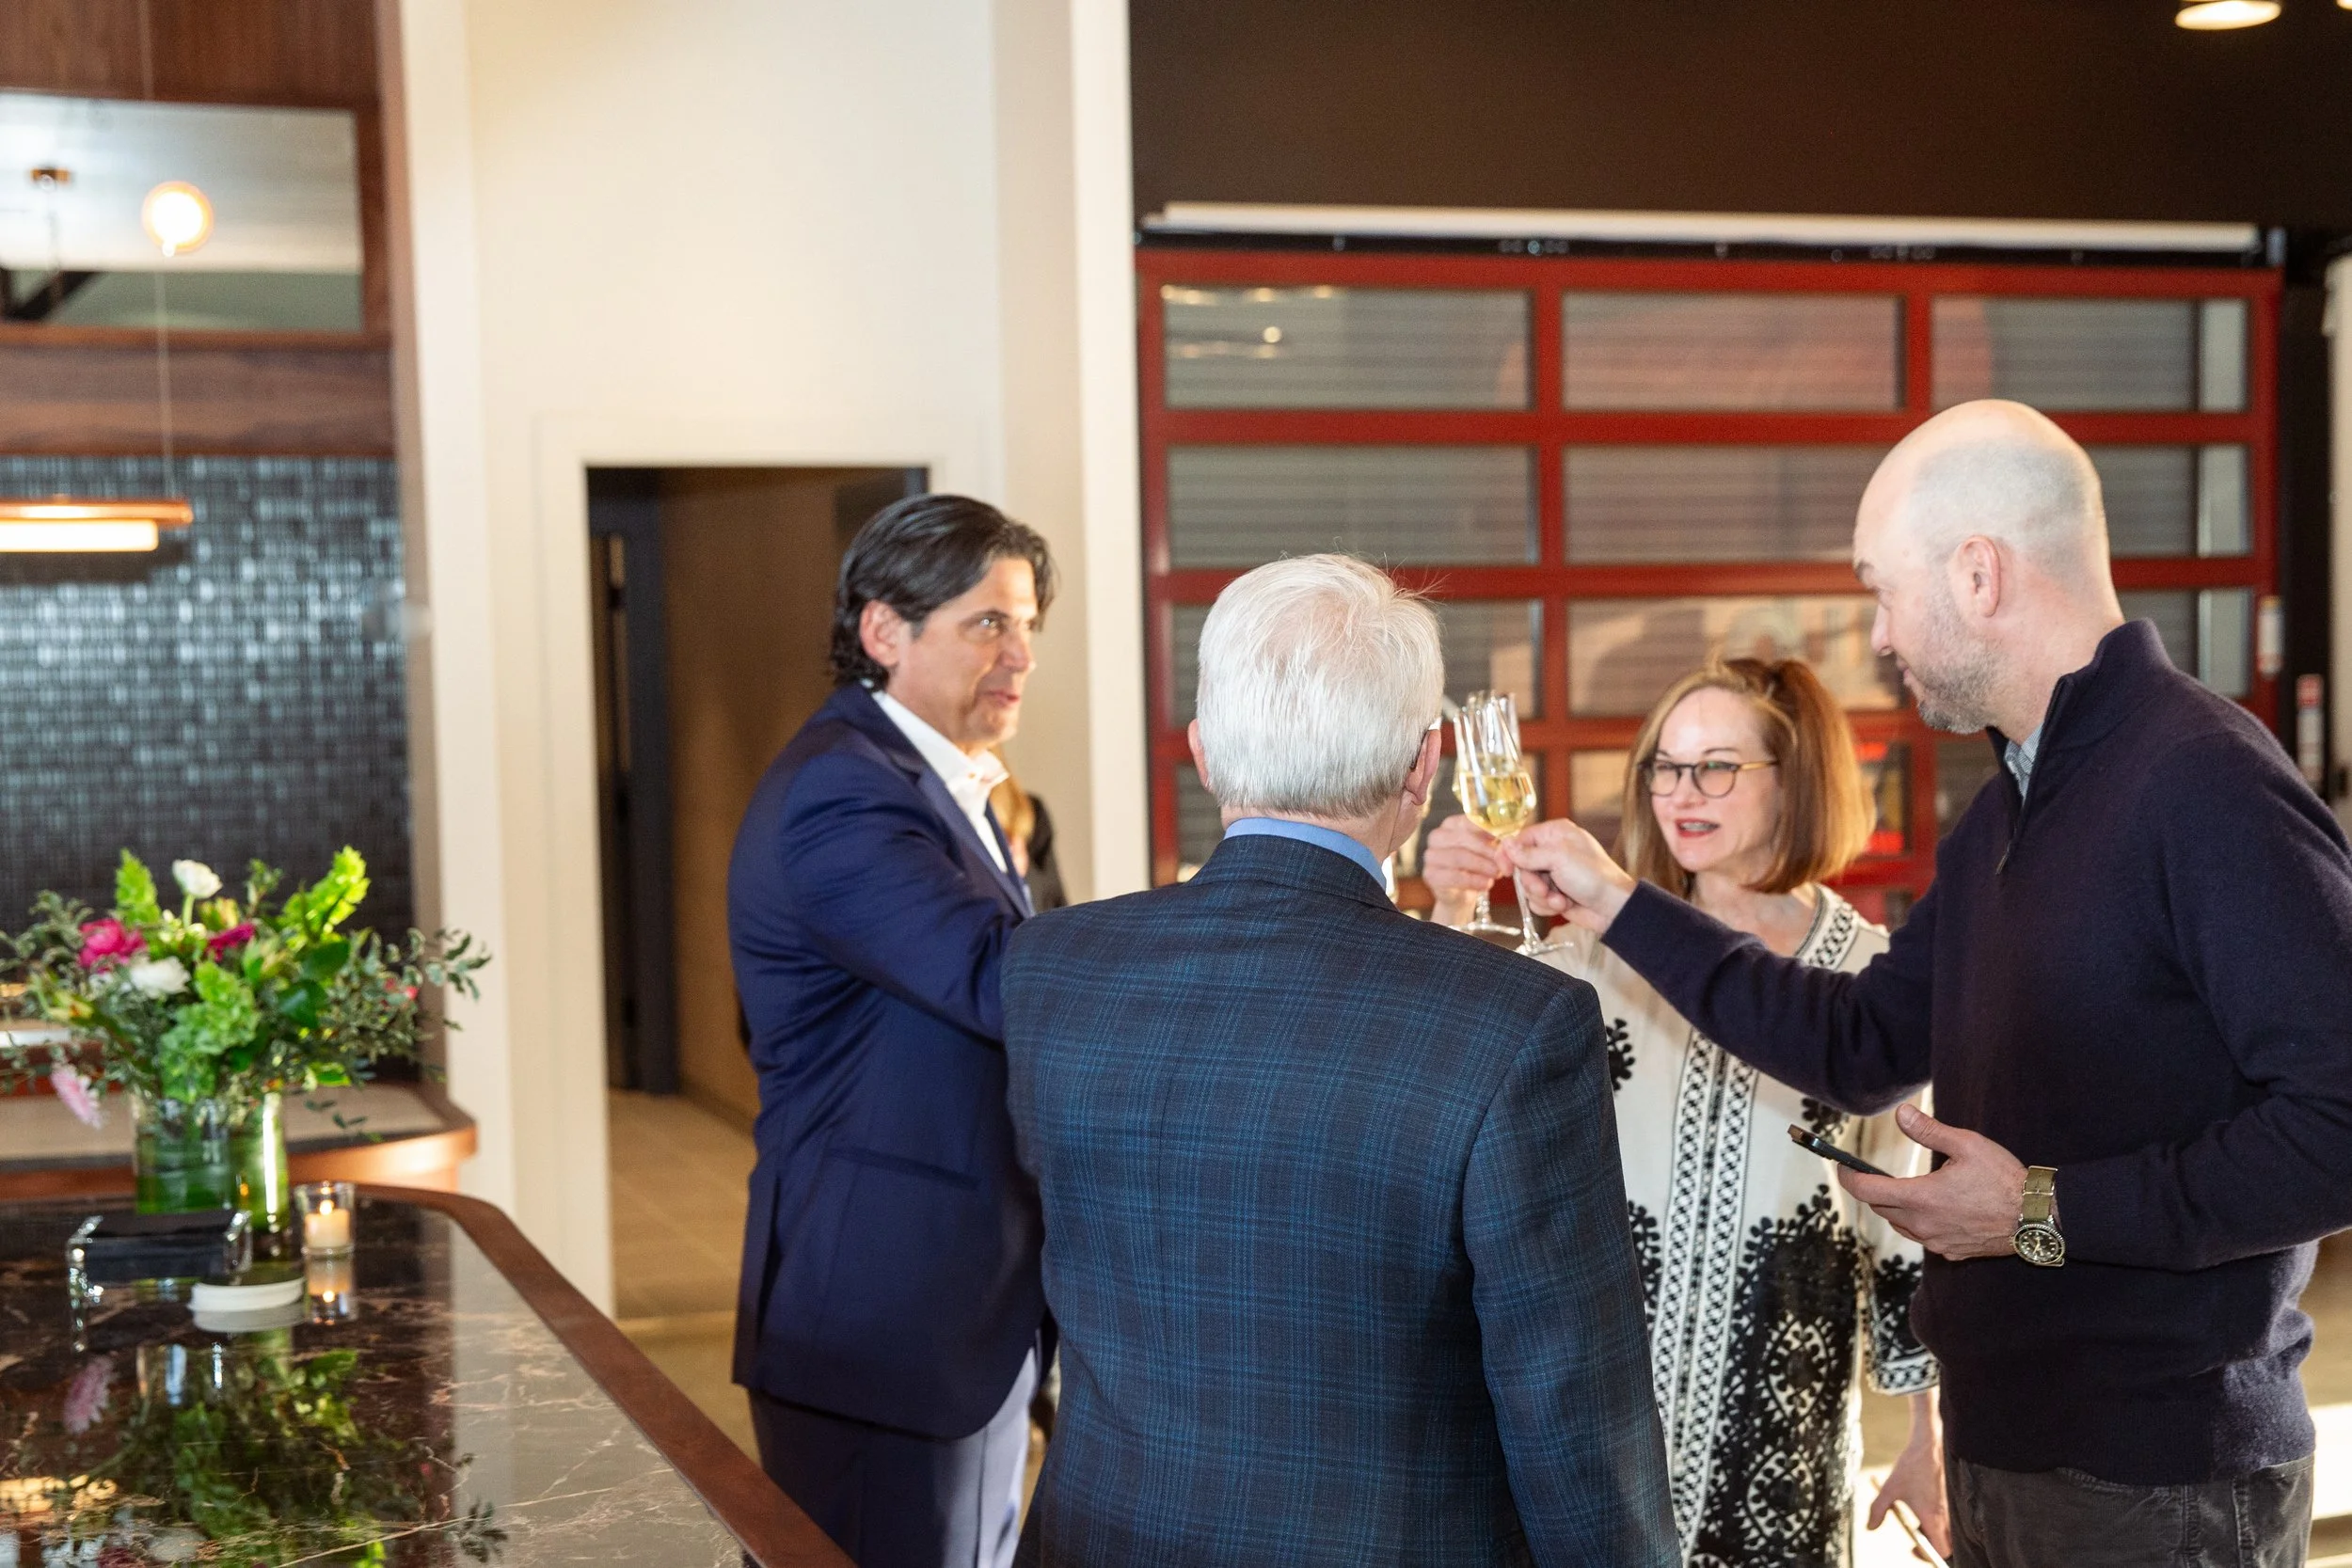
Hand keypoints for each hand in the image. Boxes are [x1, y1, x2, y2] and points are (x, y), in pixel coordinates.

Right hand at [1422, 814, 1509, 927]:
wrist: (1462, 894)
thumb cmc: (1477, 867)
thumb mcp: (1489, 850)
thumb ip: (1498, 844)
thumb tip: (1509, 845)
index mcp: (1451, 824)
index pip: (1469, 821)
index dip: (1489, 830)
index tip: (1506, 841)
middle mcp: (1437, 836)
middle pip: (1464, 838)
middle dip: (1488, 851)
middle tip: (1505, 863)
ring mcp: (1430, 855)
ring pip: (1459, 857)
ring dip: (1482, 866)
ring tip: (1497, 874)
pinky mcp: (1430, 875)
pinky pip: (1454, 876)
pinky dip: (1474, 881)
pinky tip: (1487, 885)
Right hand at [1499, 818, 1637, 932]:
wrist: (1613, 908)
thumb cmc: (1594, 877)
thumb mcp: (1559, 858)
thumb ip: (1529, 853)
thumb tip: (1505, 845)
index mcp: (1555, 833)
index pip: (1520, 840)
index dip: (1510, 855)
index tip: (1505, 870)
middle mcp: (1553, 851)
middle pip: (1521, 865)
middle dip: (1532, 882)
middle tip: (1545, 889)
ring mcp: (1553, 873)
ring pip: (1527, 886)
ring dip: (1542, 896)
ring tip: (1561, 899)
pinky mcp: (1554, 892)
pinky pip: (1536, 900)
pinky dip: (1547, 905)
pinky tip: (1564, 904)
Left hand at [1837, 1102, 2028, 1260]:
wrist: (2038, 1218)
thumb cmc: (2004, 1179)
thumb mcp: (1967, 1145)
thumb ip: (1929, 1131)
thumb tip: (1901, 1114)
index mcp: (1921, 1198)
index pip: (1868, 1191)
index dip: (1849, 1178)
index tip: (1841, 1168)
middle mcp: (1924, 1225)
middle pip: (1881, 1208)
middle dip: (1872, 1190)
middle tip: (1871, 1173)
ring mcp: (1937, 1241)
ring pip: (1900, 1225)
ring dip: (1894, 1208)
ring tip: (1902, 1189)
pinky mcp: (1951, 1251)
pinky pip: (1922, 1237)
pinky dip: (1916, 1222)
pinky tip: (1931, 1209)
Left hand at [1868, 1394, 1949, 1559]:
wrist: (1928, 1447)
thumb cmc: (1910, 1468)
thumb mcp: (1889, 1489)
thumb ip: (1877, 1510)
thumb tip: (1870, 1527)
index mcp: (1932, 1517)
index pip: (1942, 1550)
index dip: (1929, 1555)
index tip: (1913, 1548)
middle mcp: (1944, 1516)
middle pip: (1946, 1545)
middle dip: (1930, 1548)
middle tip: (1914, 1542)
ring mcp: (1948, 1508)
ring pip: (1946, 1533)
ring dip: (1932, 1534)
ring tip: (1915, 1524)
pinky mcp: (1948, 1500)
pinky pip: (1946, 1520)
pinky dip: (1935, 1522)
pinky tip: (1920, 1509)